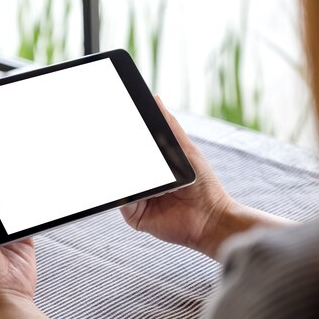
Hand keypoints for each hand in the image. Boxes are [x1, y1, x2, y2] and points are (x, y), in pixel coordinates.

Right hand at [121, 96, 234, 256]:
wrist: (211, 218)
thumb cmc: (203, 185)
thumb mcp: (186, 149)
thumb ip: (170, 126)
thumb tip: (156, 99)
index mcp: (151, 168)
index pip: (131, 152)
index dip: (122, 138)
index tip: (113, 122)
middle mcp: (141, 184)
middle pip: (121, 167)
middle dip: (116, 155)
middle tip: (108, 138)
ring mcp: (137, 200)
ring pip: (119, 184)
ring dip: (118, 173)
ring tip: (120, 161)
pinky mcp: (135, 216)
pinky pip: (122, 202)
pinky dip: (123, 193)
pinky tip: (130, 183)